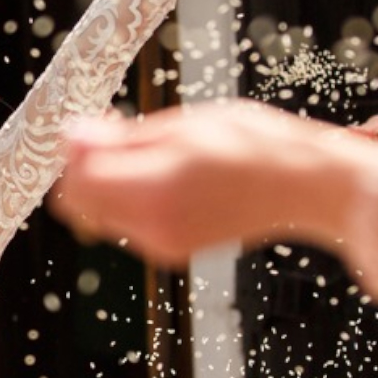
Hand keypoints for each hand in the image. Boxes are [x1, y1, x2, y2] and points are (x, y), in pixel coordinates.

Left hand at [53, 102, 357, 264]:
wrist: (305, 186)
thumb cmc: (256, 147)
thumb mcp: (182, 126)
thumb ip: (120, 139)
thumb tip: (72, 138)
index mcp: (153, 193)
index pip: (76, 182)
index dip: (75, 151)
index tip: (96, 125)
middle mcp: (151, 229)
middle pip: (81, 204)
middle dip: (87, 168)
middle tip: (116, 134)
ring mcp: (161, 245)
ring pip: (102, 213)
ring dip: (110, 182)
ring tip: (154, 151)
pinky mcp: (172, 251)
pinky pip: (128, 223)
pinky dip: (132, 198)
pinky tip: (167, 174)